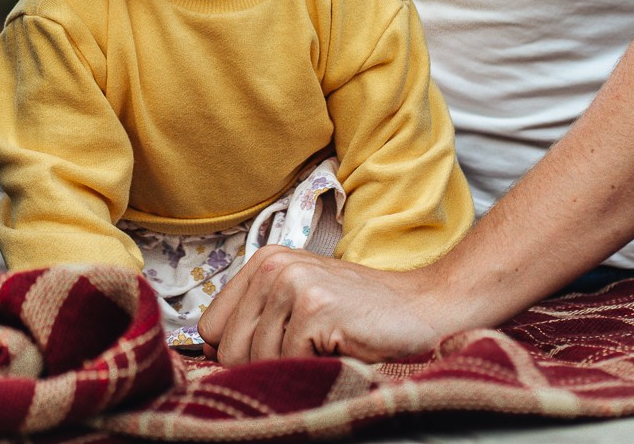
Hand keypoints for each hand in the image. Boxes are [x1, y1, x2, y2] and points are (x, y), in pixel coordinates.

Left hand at [199, 247, 460, 363]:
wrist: (423, 308)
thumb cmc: (361, 314)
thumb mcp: (300, 305)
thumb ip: (257, 320)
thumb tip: (210, 354)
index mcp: (263, 262)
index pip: (211, 327)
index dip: (236, 354)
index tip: (267, 360)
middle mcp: (272, 266)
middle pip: (229, 349)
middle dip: (264, 367)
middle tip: (304, 358)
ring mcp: (292, 283)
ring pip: (256, 361)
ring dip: (292, 370)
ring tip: (323, 352)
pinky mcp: (314, 307)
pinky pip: (287, 364)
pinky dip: (312, 371)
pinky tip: (337, 352)